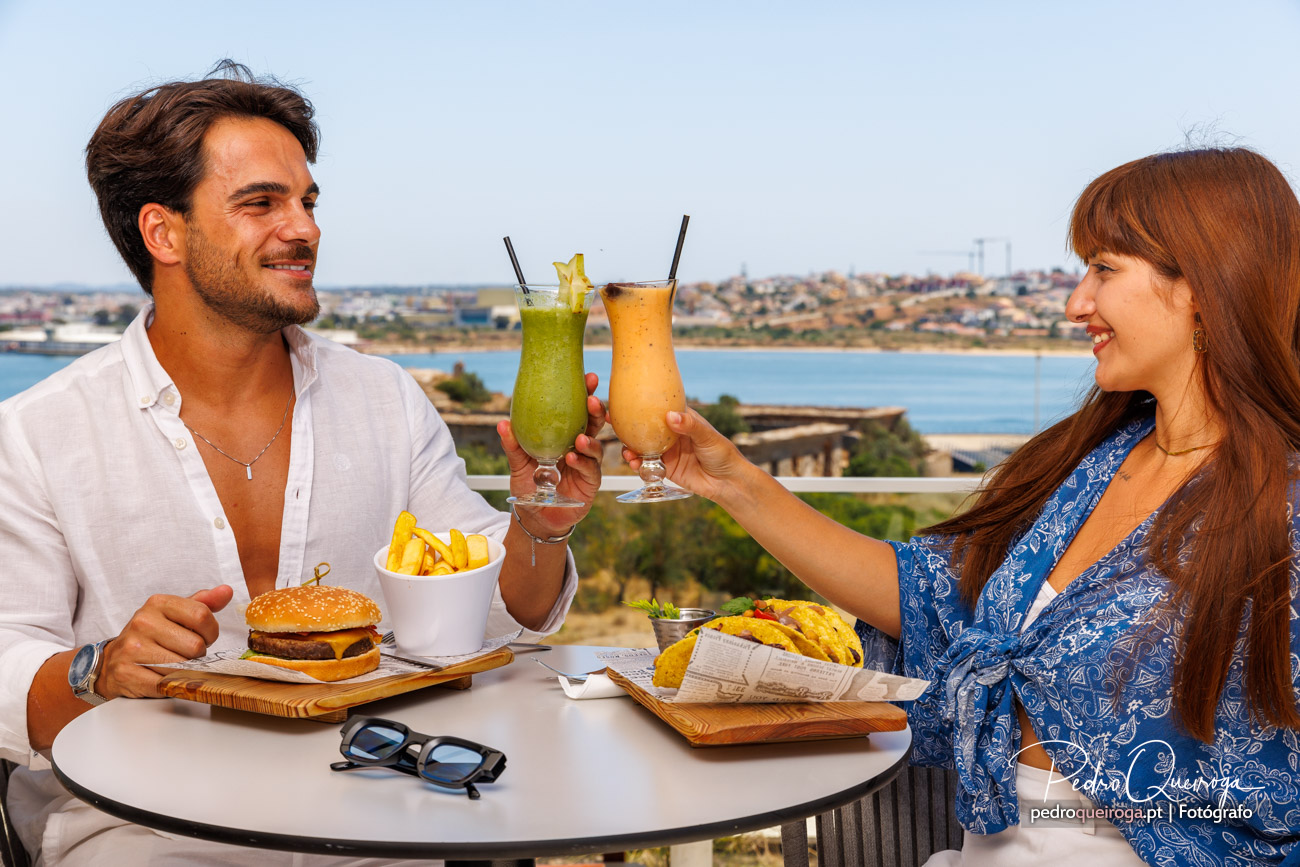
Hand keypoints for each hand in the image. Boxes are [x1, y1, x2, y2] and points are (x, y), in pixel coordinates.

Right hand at [98, 585, 233, 698]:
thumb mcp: (175, 614)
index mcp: (158, 603)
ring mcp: (133, 648)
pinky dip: (171, 684)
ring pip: (183, 666)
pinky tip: (162, 677)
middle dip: (198, 654)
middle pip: (195, 645)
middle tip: (185, 654)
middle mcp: (143, 622)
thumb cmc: (151, 636)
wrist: (111, 661)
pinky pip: (166, 683)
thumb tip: (226, 591)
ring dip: (185, 671)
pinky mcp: (127, 672)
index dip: (211, 632)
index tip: (204, 637)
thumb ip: (203, 603)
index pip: (202, 615)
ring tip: (173, 664)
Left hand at [497, 372, 605, 536]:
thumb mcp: (518, 463)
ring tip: (581, 436)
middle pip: (593, 424)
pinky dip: (582, 462)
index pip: (578, 411)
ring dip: (591, 439)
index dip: (585, 394)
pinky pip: (590, 469)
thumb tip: (502, 423)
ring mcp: (587, 465)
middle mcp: (579, 447)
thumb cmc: (529, 486)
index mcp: (565, 436)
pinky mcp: (590, 483)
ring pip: (596, 446)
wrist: (534, 517)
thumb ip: (513, 445)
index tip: (589, 377)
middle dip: (596, 410)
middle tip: (592, 399)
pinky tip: (574, 457)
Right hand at [623, 407, 750, 502]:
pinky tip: (634, 464)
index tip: (622, 401)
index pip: (656, 408)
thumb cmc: (723, 454)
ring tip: (627, 452)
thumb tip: (670, 416)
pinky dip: (637, 464)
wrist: (727, 482)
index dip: (639, 404)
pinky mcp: (665, 468)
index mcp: (680, 419)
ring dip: (630, 448)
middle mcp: (670, 433)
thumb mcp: (707, 436)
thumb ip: (689, 426)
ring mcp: (666, 451)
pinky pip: (646, 464)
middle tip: (612, 424)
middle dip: (627, 426)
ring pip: (642, 446)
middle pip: (644, 428)